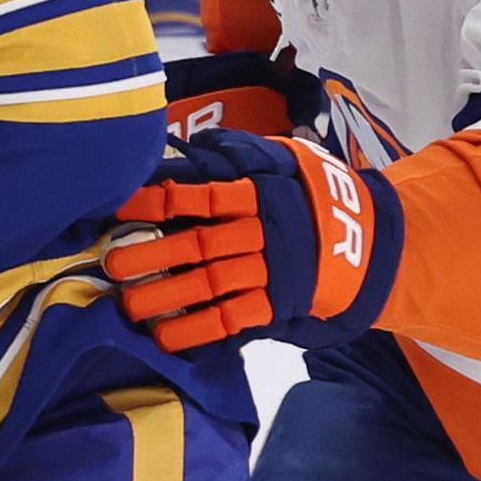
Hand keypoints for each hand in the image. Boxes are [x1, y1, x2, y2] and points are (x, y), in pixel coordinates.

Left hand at [102, 127, 399, 353]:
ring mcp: (269, 272)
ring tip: (127, 305)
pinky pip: (233, 320)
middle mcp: (261, 232)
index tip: (119, 206)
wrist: (368, 243)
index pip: (201, 196)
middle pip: (199, 244)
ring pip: (210, 284)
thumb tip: (201, 143)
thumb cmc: (312, 198)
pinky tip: (165, 338)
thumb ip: (245, 153)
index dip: (158, 200)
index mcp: (259, 193)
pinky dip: (198, 331)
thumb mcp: (288, 162)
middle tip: (112, 264)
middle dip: (153, 254)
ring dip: (166, 296)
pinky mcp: (276, 305)